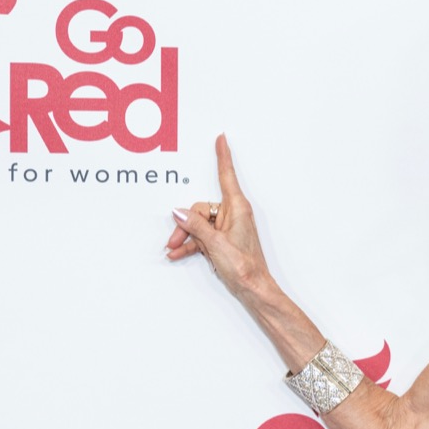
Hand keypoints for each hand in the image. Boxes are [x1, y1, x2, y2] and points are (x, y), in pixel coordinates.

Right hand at [166, 134, 270, 298]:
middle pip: (201, 207)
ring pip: (199, 223)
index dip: (223, 156)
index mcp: (238, 208)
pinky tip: (179, 253)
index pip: (227, 175)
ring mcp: (228, 227)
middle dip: (185, 222)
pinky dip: (190, 244)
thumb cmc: (244, 267)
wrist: (254, 289)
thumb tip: (179, 212)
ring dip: (185, 236)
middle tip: (174, 239)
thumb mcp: (215, 244)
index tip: (221, 139)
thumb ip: (196, 226)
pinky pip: (202, 235)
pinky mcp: (224, 240)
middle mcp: (234, 214)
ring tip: (174, 249)